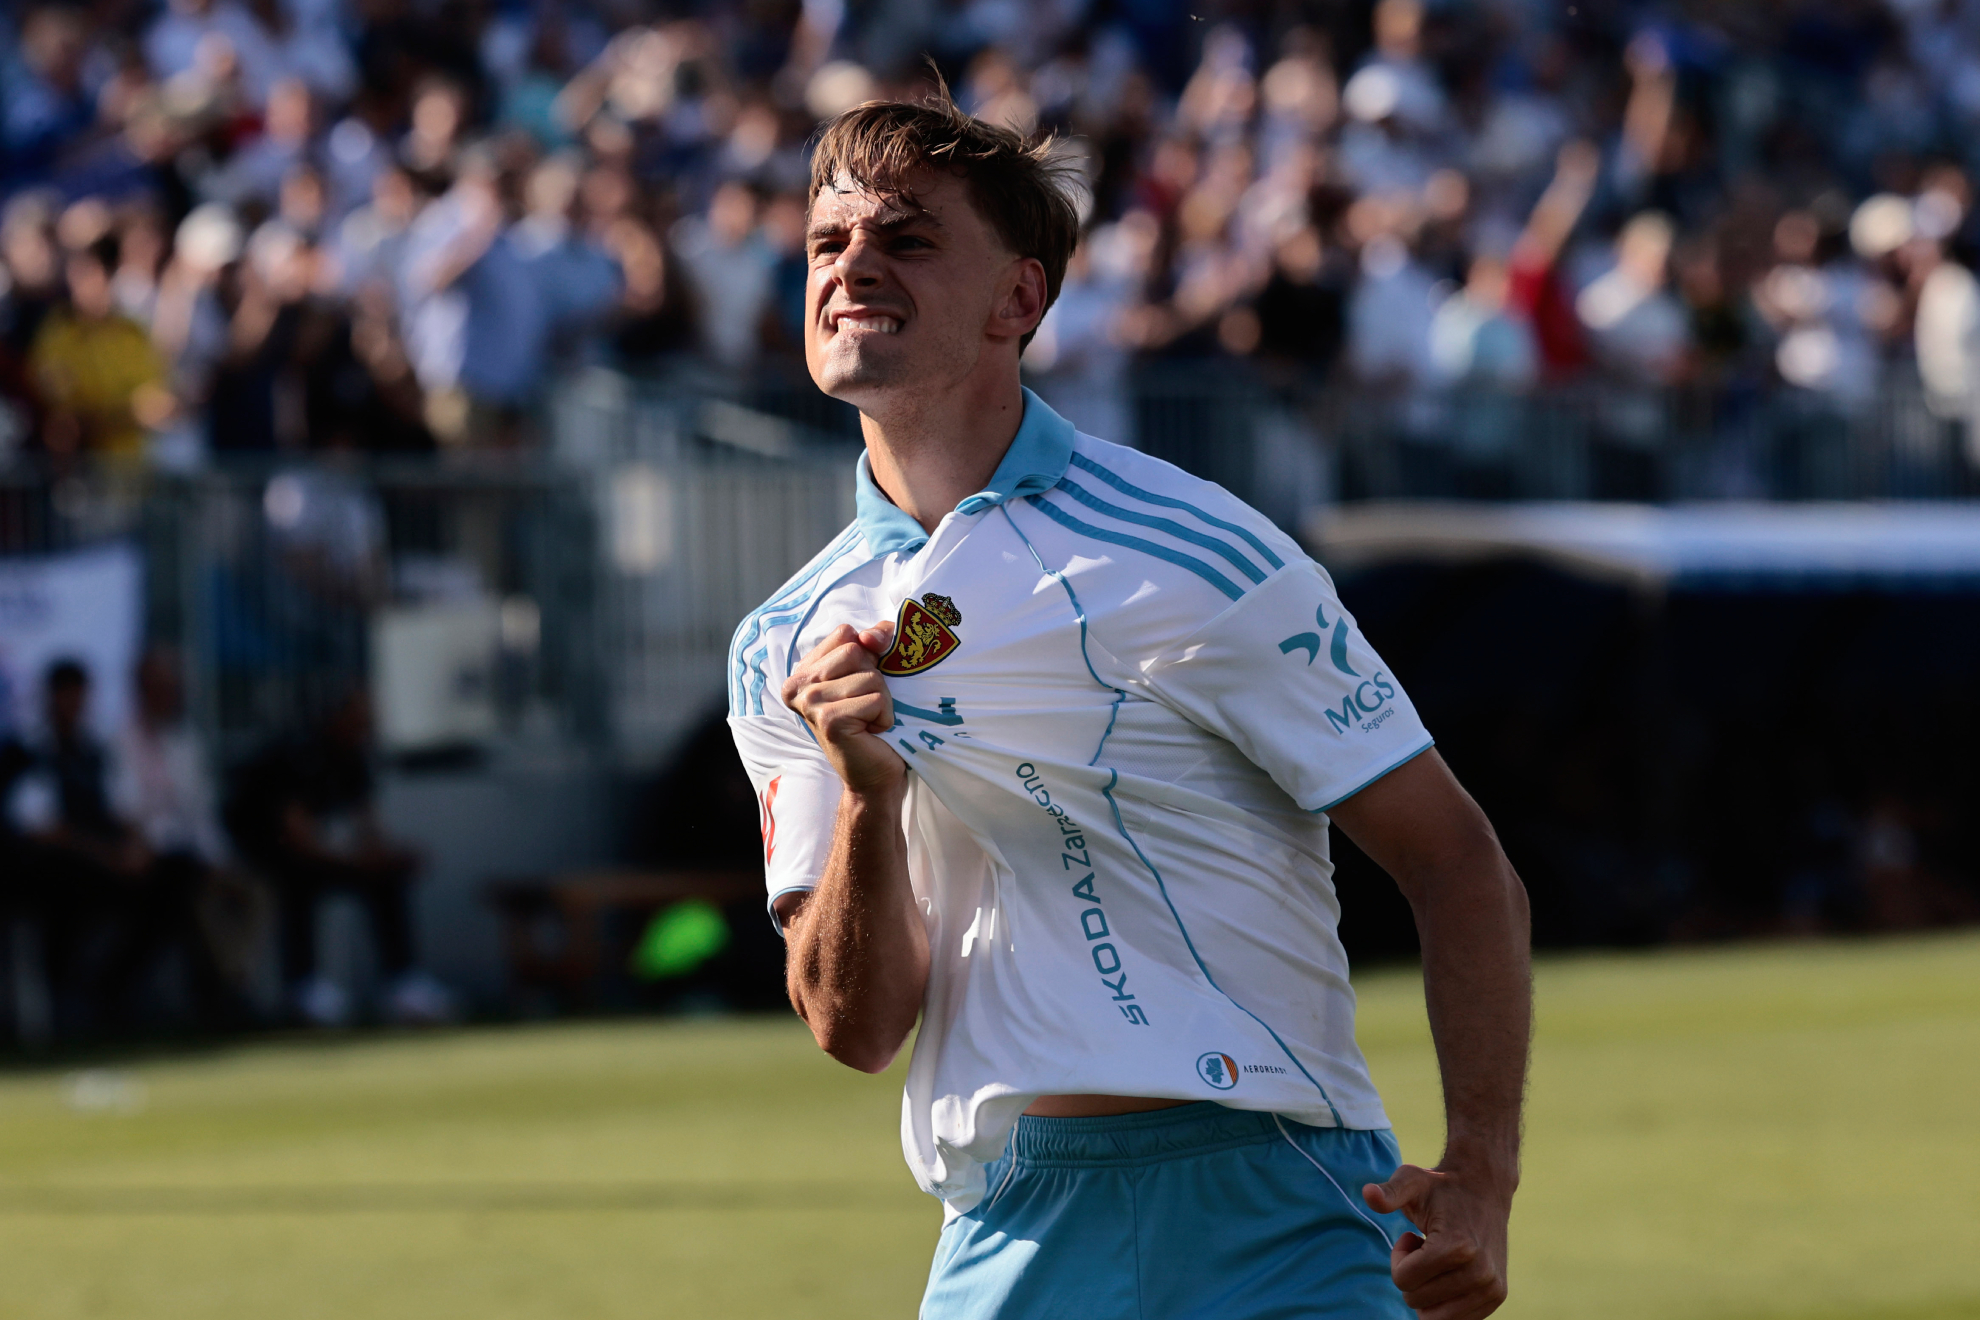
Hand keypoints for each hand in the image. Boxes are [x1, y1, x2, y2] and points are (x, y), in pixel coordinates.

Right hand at [781, 621, 905, 795]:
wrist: (873, 773)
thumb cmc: (873, 720)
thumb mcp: (874, 671)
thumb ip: (875, 640)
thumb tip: (871, 634)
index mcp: (803, 670)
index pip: (846, 633)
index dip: (867, 654)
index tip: (862, 684)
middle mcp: (798, 685)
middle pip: (856, 651)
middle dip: (875, 678)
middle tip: (865, 706)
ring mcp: (810, 703)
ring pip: (870, 676)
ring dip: (882, 700)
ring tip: (868, 720)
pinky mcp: (829, 720)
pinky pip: (876, 699)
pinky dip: (885, 716)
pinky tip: (870, 732)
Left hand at [1363, 1163, 1511, 1319]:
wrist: (1484, 1188)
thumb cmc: (1440, 1187)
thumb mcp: (1411, 1181)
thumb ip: (1389, 1192)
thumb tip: (1368, 1194)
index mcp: (1457, 1247)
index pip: (1403, 1281)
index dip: (1398, 1258)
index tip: (1410, 1237)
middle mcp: (1480, 1271)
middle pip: (1416, 1300)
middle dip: (1412, 1275)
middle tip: (1425, 1247)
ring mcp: (1491, 1287)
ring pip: (1435, 1317)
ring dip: (1428, 1291)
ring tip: (1438, 1260)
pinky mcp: (1497, 1296)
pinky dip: (1445, 1300)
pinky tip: (1451, 1270)